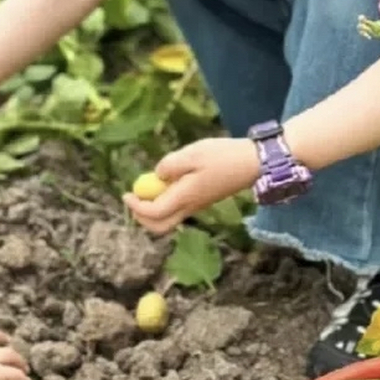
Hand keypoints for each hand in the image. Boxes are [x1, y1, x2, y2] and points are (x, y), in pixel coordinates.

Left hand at [123, 137, 259, 235]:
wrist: (253, 163)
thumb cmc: (223, 156)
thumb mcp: (193, 154)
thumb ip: (170, 165)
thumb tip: (157, 175)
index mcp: (185, 197)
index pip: (154, 212)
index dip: (136, 206)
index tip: (126, 194)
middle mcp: (190, 207)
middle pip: (160, 226)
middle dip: (142, 217)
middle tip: (134, 198)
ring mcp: (197, 206)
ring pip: (168, 220)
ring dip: (153, 210)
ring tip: (149, 188)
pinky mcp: (202, 200)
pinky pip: (178, 210)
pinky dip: (165, 202)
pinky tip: (167, 183)